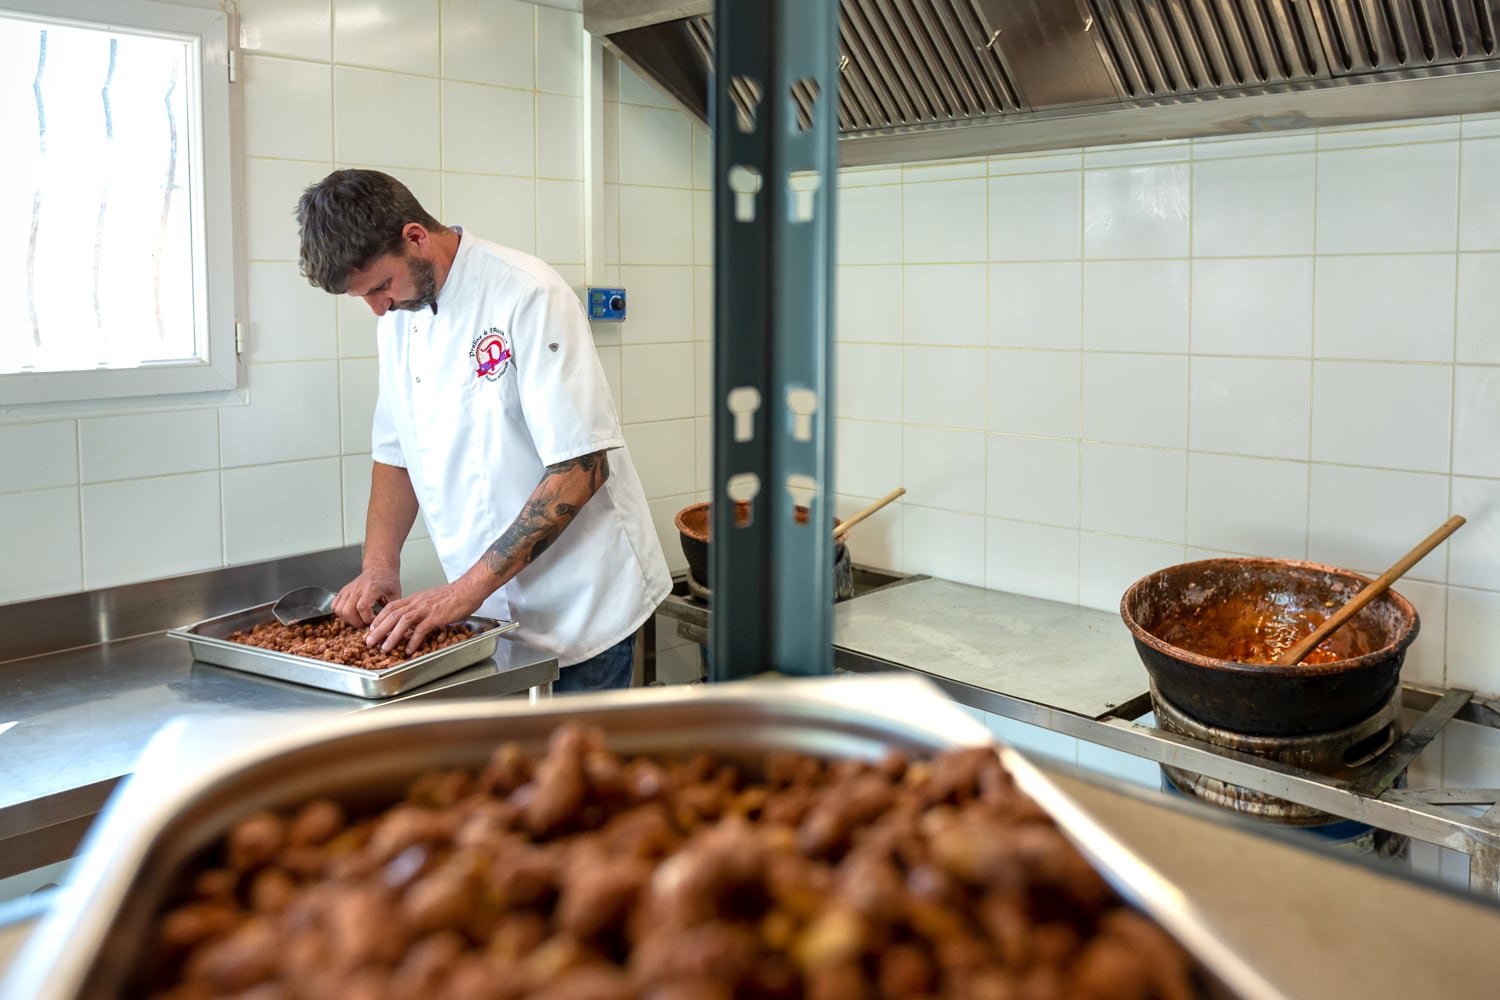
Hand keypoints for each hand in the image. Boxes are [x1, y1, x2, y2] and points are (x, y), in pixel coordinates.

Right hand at [332, 569, 400, 627]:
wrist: (379, 568)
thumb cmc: (387, 580)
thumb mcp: (395, 594)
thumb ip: (391, 609)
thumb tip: (389, 623)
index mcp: (371, 589)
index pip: (362, 607)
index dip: (367, 618)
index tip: (373, 620)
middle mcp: (357, 589)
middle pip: (348, 610)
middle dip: (356, 622)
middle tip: (364, 623)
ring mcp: (348, 590)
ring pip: (339, 609)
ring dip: (347, 619)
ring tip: (358, 619)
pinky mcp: (343, 591)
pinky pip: (334, 605)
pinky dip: (340, 613)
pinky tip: (350, 613)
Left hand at [366, 582, 483, 654]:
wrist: (468, 589)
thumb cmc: (452, 596)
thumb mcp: (430, 600)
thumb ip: (419, 609)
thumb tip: (411, 623)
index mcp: (415, 599)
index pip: (391, 607)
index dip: (379, 618)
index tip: (372, 629)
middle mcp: (417, 603)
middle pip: (392, 615)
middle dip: (379, 630)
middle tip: (369, 642)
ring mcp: (426, 609)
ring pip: (403, 622)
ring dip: (392, 636)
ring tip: (385, 648)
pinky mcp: (436, 616)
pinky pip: (421, 629)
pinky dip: (414, 640)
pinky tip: (410, 649)